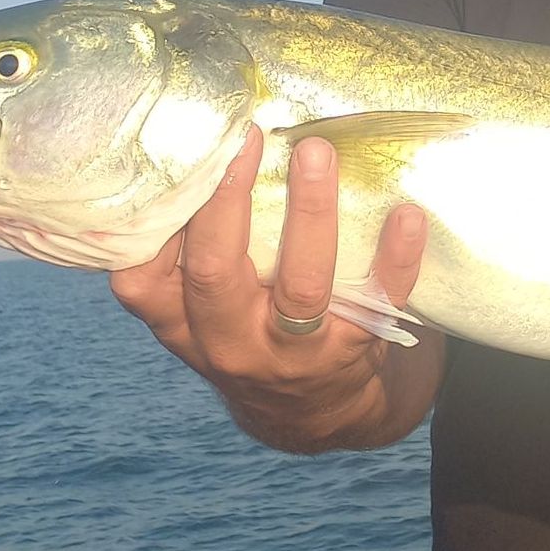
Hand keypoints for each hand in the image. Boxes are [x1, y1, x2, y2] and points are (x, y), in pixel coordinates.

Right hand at [110, 125, 438, 449]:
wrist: (313, 414)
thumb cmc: (248, 330)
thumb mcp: (199, 312)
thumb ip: (186, 256)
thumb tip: (196, 147)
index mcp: (180, 322)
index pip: (142, 279)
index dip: (155, 222)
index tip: (182, 153)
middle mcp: (228, 342)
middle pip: (215, 273)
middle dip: (228, 201)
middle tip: (248, 136)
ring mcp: (292, 353)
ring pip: (300, 285)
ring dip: (311, 215)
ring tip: (318, 153)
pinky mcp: (351, 353)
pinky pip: (376, 302)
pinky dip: (395, 258)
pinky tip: (407, 215)